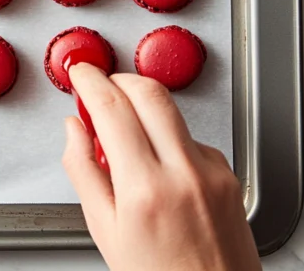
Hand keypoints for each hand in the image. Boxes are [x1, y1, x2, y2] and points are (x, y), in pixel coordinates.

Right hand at [62, 62, 259, 270]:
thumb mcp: (104, 231)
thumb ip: (83, 171)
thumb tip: (73, 130)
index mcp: (144, 189)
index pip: (112, 108)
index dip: (91, 81)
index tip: (80, 72)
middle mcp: (184, 173)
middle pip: (150, 92)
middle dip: (120, 79)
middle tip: (101, 88)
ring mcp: (212, 171)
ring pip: (173, 112)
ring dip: (144, 109)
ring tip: (125, 137)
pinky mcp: (229, 174)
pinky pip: (192, 139)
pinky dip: (169, 139)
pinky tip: (159, 166)